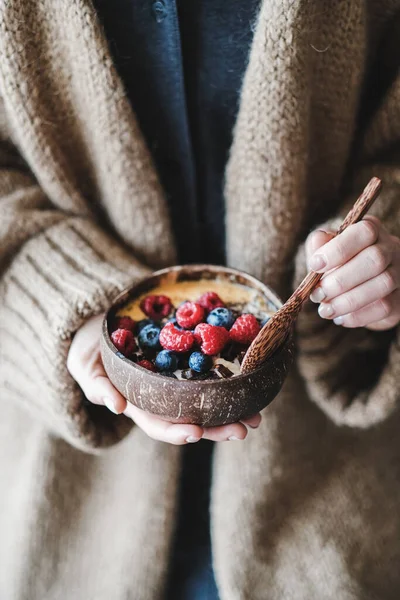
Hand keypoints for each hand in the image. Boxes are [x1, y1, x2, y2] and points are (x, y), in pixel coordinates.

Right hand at [67, 314, 260, 443]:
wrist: (101, 328)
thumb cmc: (89, 350)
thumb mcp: (84, 365)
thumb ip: (96, 384)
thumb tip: (114, 405)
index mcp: (137, 404)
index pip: (158, 423)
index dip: (176, 431)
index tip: (197, 432)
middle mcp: (161, 398)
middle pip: (191, 419)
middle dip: (218, 428)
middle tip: (244, 429)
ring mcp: (175, 382)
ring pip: (206, 402)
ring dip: (231, 411)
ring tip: (257, 416)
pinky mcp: (186, 363)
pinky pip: (209, 376)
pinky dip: (229, 383)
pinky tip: (250, 384)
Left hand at [305, 216, 399, 329]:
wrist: (355, 285)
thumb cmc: (337, 261)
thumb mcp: (324, 248)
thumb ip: (318, 244)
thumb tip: (318, 246)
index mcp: (371, 230)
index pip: (364, 232)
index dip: (339, 249)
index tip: (315, 265)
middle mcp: (390, 248)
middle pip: (375, 259)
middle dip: (341, 280)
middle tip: (318, 294)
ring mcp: (399, 273)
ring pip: (383, 284)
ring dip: (348, 300)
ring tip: (325, 310)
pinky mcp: (399, 299)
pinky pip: (384, 307)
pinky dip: (358, 315)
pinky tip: (340, 318)